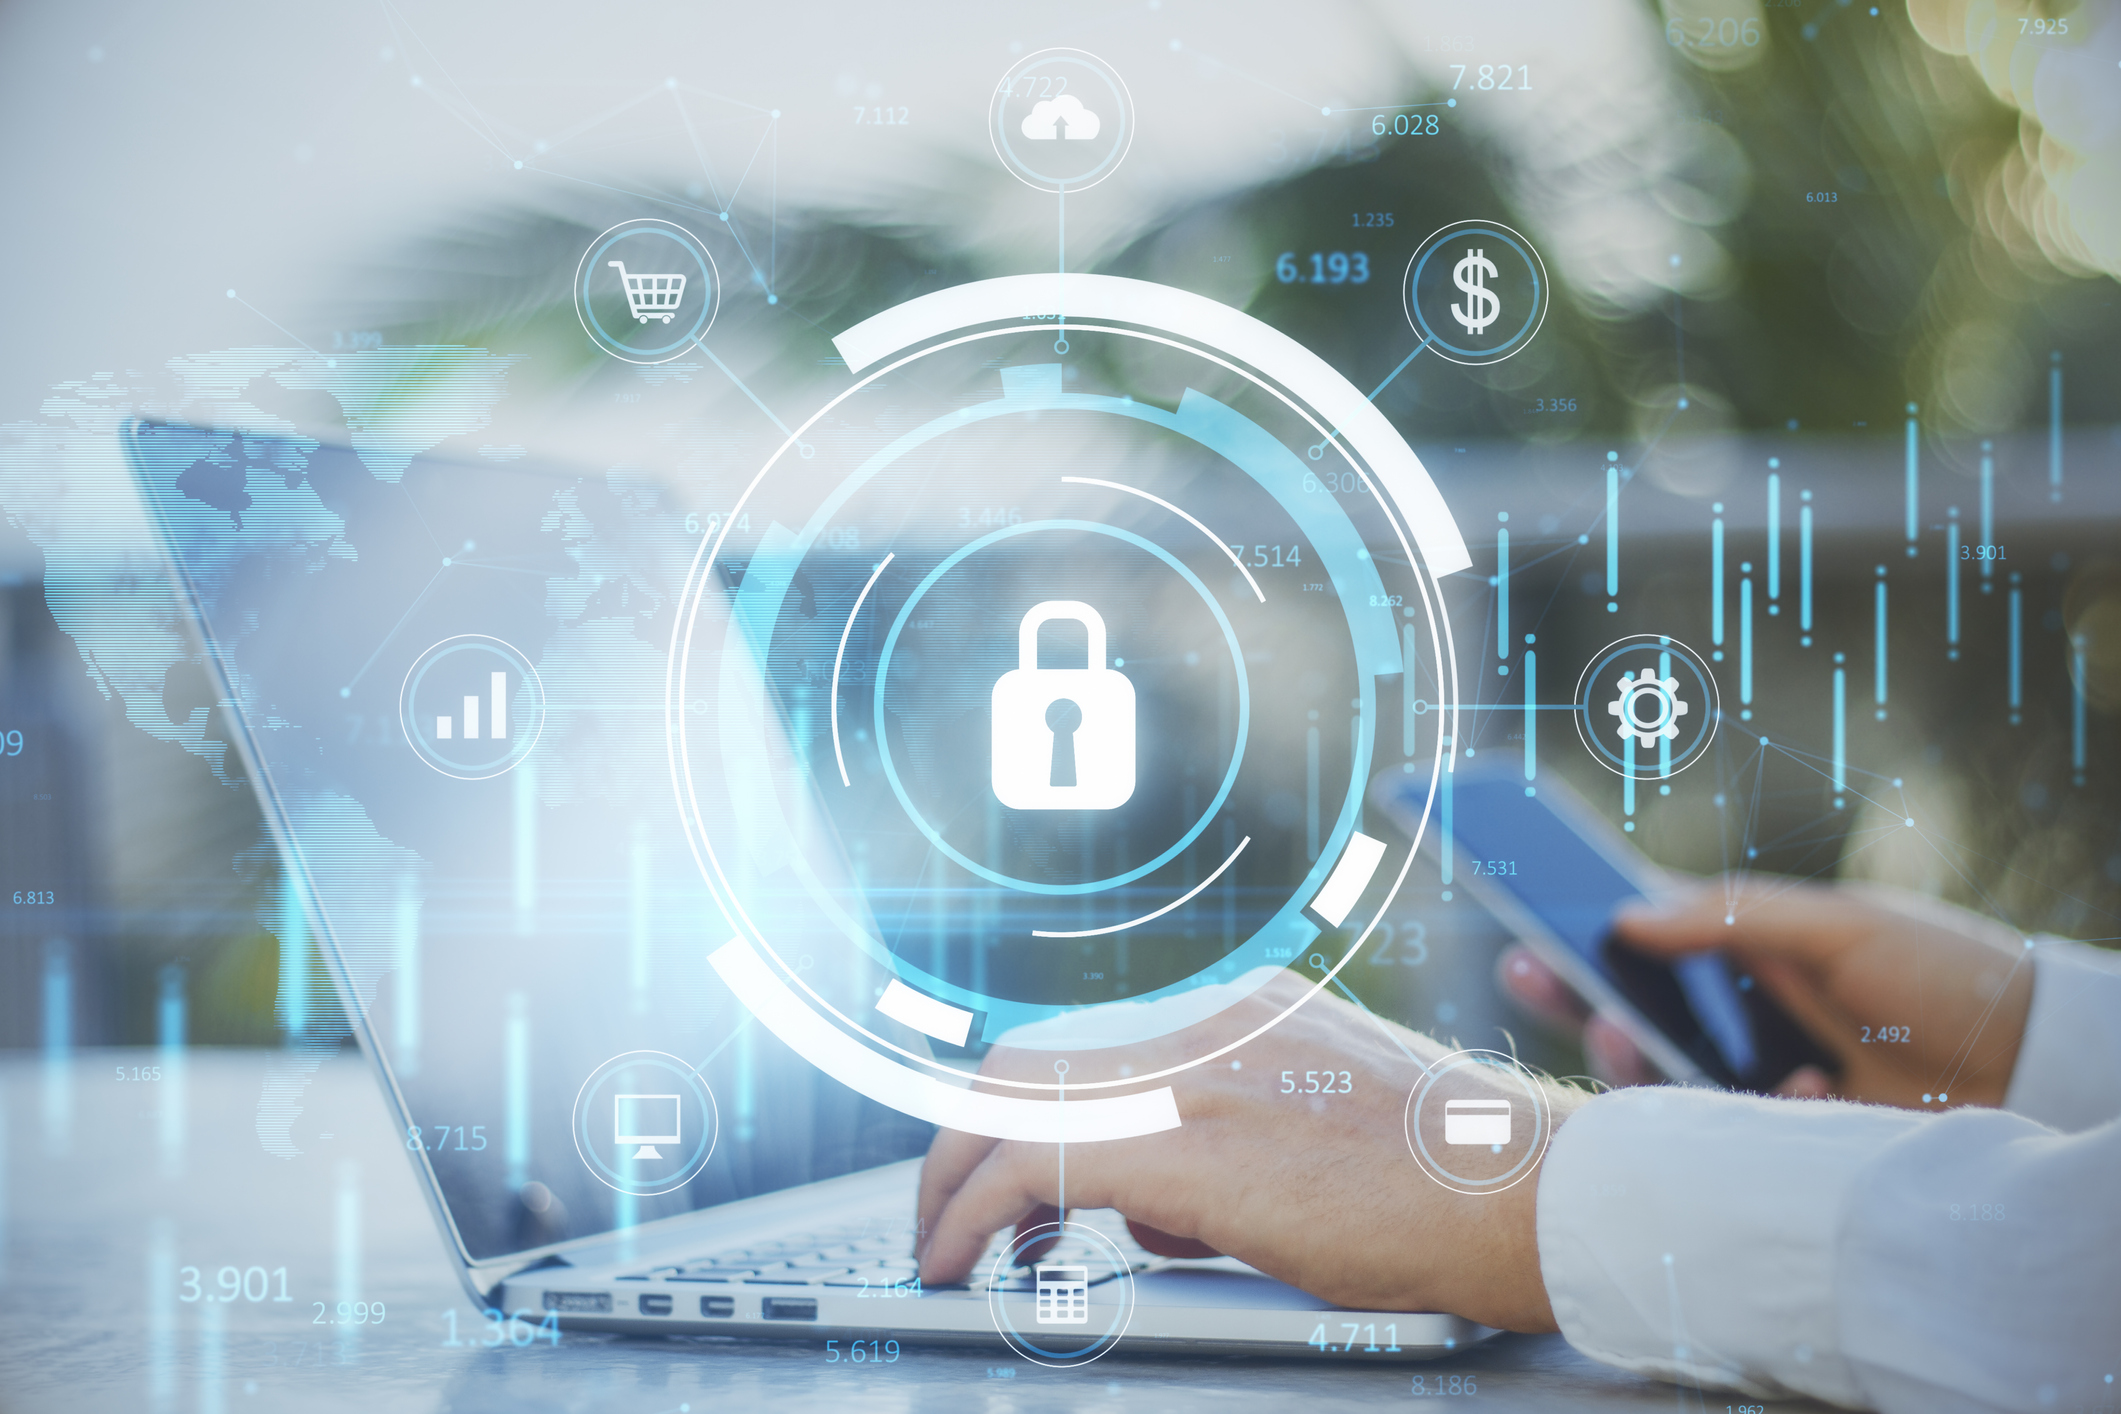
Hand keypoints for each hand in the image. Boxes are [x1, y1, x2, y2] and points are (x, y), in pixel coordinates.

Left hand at [914, 968, 1587, 1331]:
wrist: (1526, 1192)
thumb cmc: (1450, 1184)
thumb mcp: (1320, 1135)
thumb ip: (1222, 1146)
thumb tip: (1142, 1206)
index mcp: (1239, 1012)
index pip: (1088, 1040)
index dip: (1020, 1105)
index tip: (995, 1164)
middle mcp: (1203, 1024)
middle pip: (1031, 1059)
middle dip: (965, 1138)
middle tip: (949, 1212)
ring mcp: (1192, 1074)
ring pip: (1015, 1103)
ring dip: (958, 1180)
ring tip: (948, 1247)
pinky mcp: (1185, 1145)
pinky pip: (1035, 1166)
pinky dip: (980, 1213)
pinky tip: (969, 1260)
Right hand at [1498, 875, 2034, 1108]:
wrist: (2037, 1070)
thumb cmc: (1944, 974)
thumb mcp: (1841, 926)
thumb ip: (1734, 917)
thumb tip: (1628, 914)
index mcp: (1748, 949)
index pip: (1642, 932)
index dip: (1577, 925)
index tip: (1518, 912)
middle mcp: (1740, 1014)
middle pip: (1628, 1006)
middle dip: (1568, 989)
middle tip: (1522, 967)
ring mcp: (1754, 1078)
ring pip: (1657, 1074)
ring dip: (1632, 1056)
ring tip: (1621, 1038)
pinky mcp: (1776, 1138)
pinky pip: (1717, 1134)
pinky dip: (1743, 1112)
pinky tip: (1806, 1093)